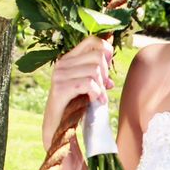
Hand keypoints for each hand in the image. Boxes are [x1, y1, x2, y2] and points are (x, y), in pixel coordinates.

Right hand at [43, 35, 113, 150]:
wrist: (58, 128)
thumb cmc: (75, 106)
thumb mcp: (89, 88)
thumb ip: (98, 78)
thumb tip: (111, 79)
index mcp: (69, 59)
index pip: (92, 41)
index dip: (106, 51)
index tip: (107, 68)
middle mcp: (63, 63)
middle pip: (98, 56)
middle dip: (105, 73)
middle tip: (102, 88)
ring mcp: (60, 75)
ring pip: (94, 70)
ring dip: (101, 86)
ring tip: (98, 98)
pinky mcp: (61, 88)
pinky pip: (88, 83)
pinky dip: (96, 93)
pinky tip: (95, 101)